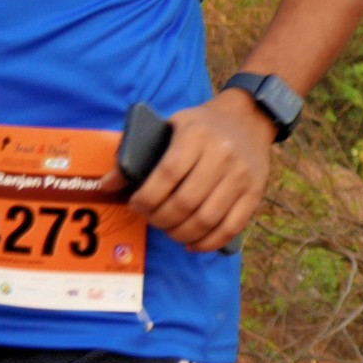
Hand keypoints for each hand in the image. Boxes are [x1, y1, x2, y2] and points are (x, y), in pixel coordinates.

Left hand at [129, 89, 275, 252]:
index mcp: (197, 136)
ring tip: (169, 230)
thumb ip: (138, 152)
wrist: (249, 119)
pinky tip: (191, 242)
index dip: (147, 197)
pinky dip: (207, 243)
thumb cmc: (202, 126)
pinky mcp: (254, 193)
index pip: (167, 174)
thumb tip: (107, 185)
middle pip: (185, 202)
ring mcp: (241, 176)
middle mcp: (223, 155)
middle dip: (160, 219)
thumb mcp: (170, 126)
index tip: (136, 205)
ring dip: (180, 233)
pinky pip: (230, 228)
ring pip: (206, 219)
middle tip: (151, 219)